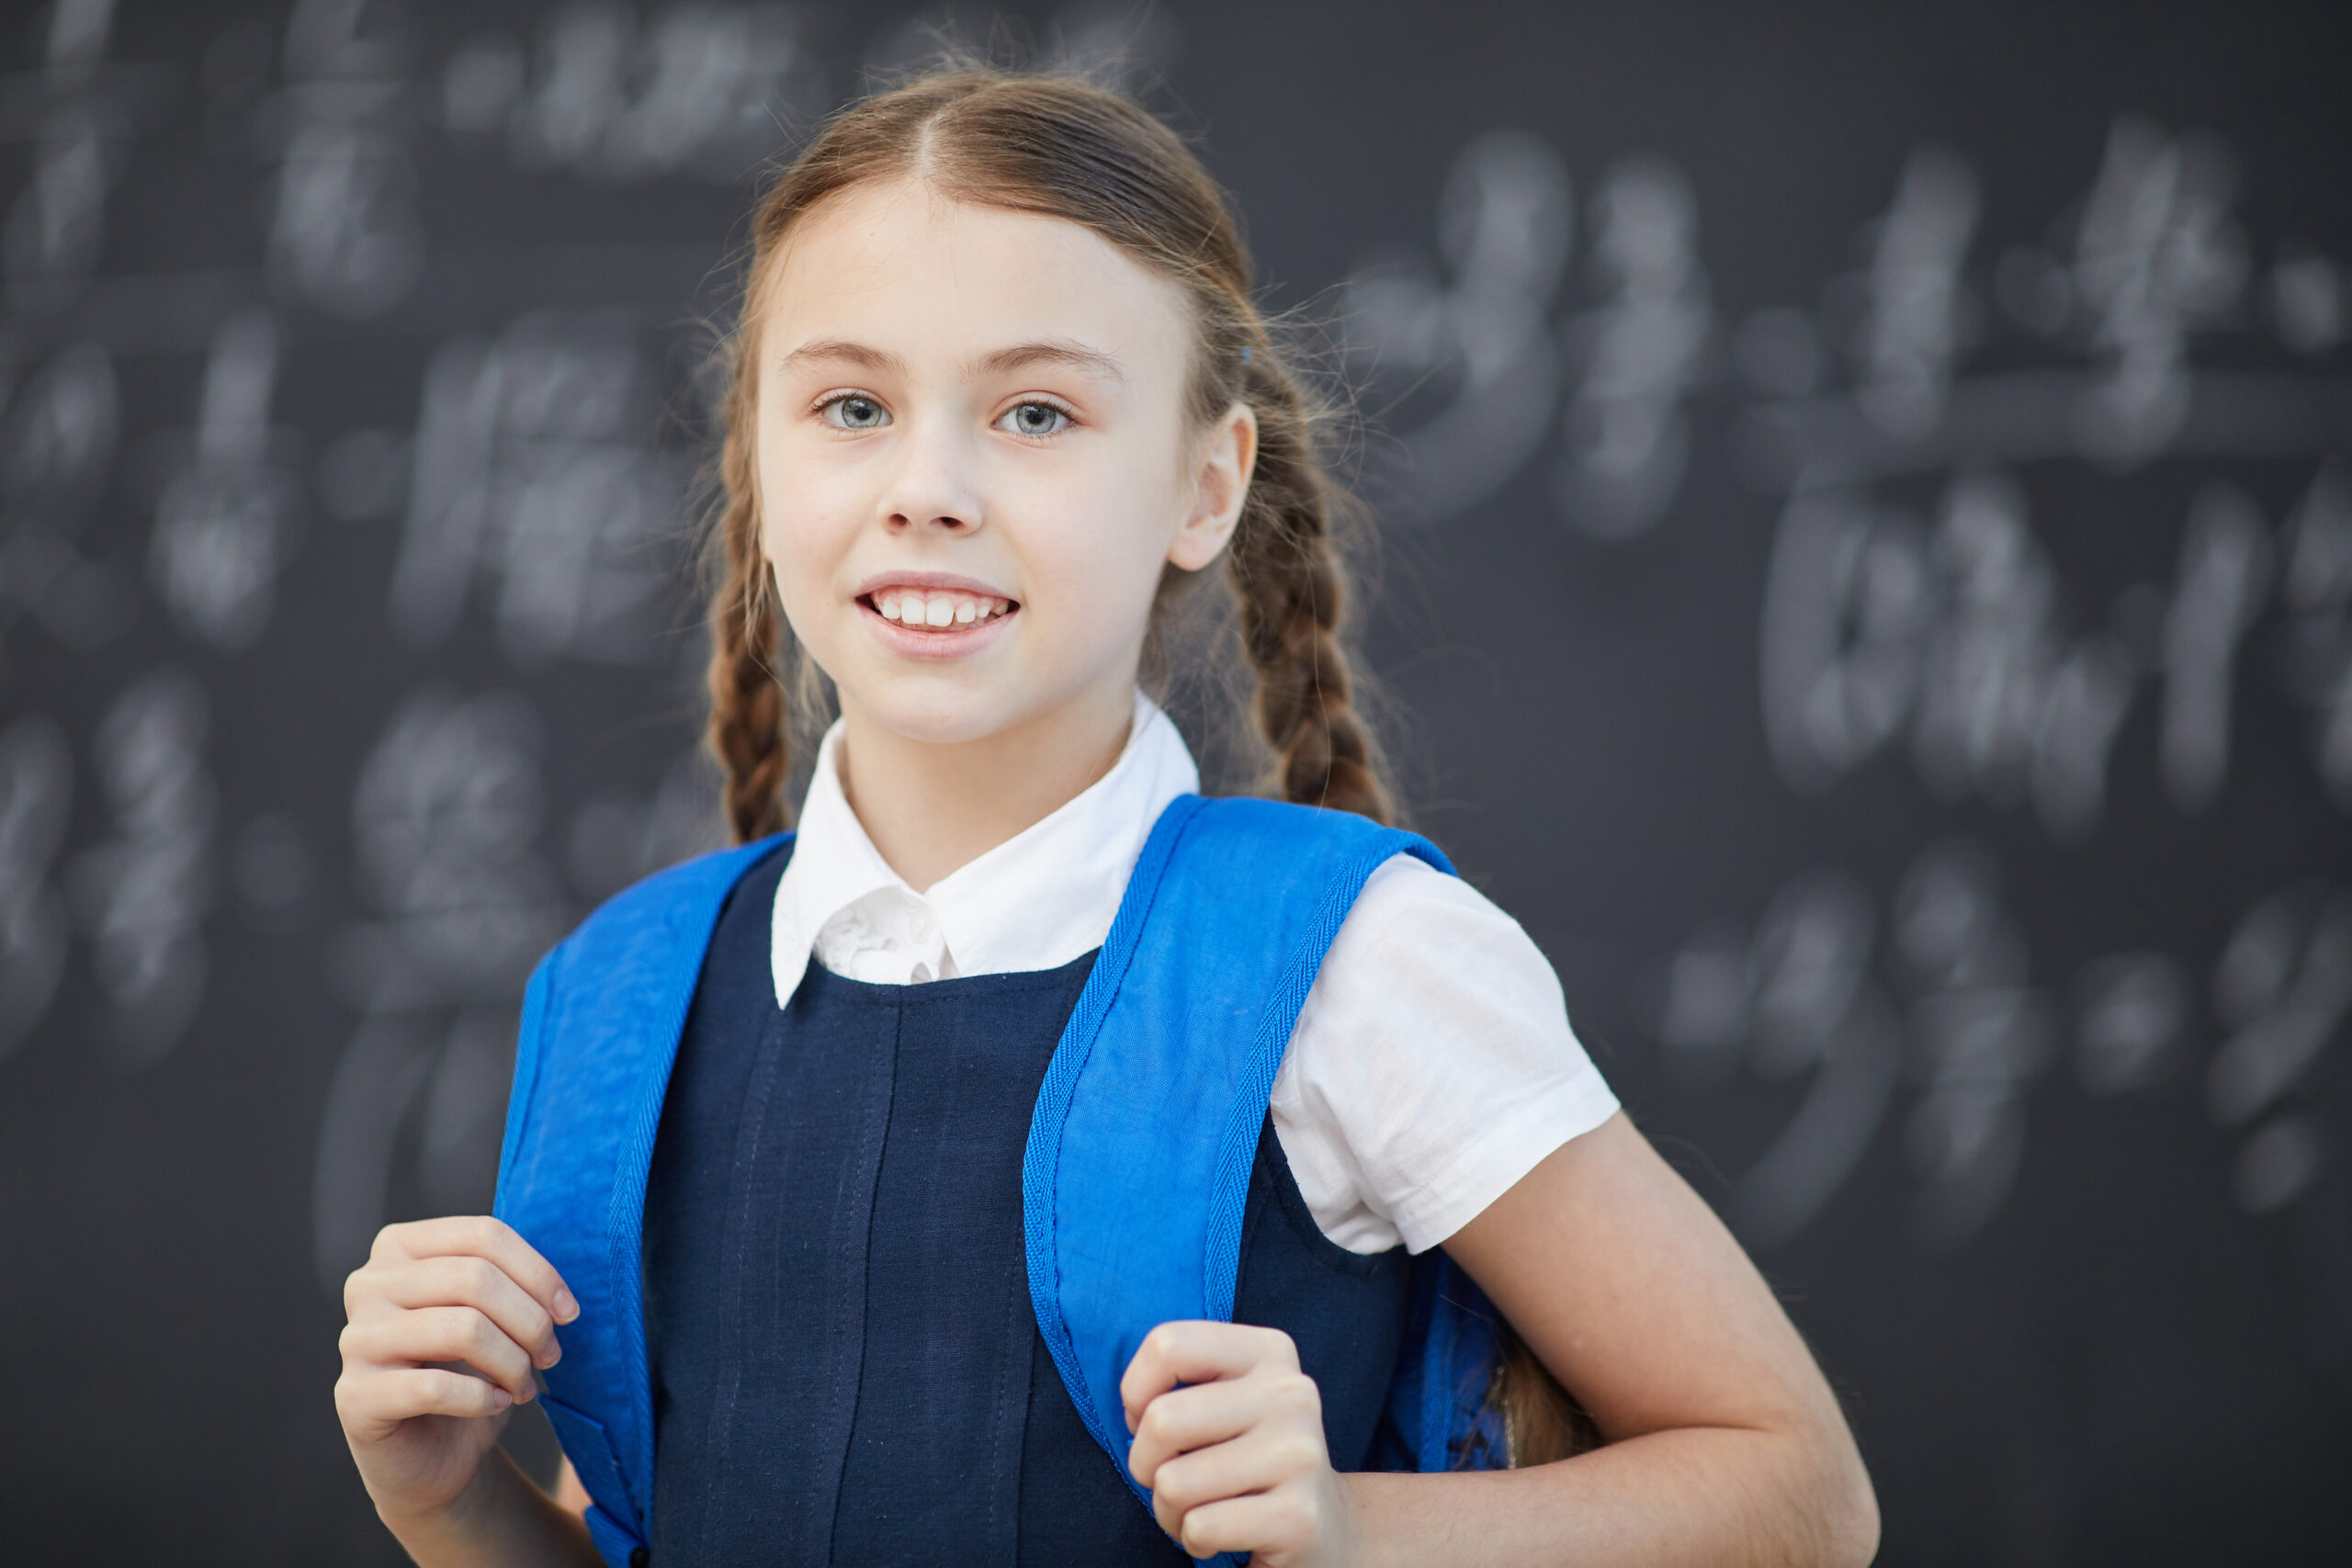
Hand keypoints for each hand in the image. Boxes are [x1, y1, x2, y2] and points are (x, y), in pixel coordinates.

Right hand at [335, 1216, 577, 1527]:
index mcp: (399, 1248)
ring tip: (525, 1386)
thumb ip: (511, 1283)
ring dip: (512, 1363)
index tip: (568, 1312)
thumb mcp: (491, 1314)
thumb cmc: (467, 1373)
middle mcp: (368, 1284)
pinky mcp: (355, 1396)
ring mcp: (356, 1339)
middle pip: (475, 1278)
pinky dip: (483, 1397)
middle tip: (550, 1357)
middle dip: (530, 1322)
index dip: (537, 1273)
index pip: (482, 1235)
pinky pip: (436, 1387)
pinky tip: (497, 1404)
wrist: (432, 1454)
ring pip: (462, 1329)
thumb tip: (559, 1295)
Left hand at [1121, 1321, 1359, 1567]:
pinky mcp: (1299, 1516)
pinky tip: (1222, 1535)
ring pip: (1173, 1482)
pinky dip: (1193, 1539)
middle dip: (1145, 1462)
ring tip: (1199, 1507)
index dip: (1136, 1392)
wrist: (1326, 1525)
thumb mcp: (1225, 1399)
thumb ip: (1179, 1382)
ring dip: (1168, 1509)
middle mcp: (1291, 1394)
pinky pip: (1199, 1526)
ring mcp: (1299, 1455)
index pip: (1168, 1345)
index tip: (1155, 1422)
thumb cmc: (1247, 1457)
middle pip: (1162, 1419)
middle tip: (1171, 1476)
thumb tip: (1136, 1411)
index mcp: (1269, 1352)